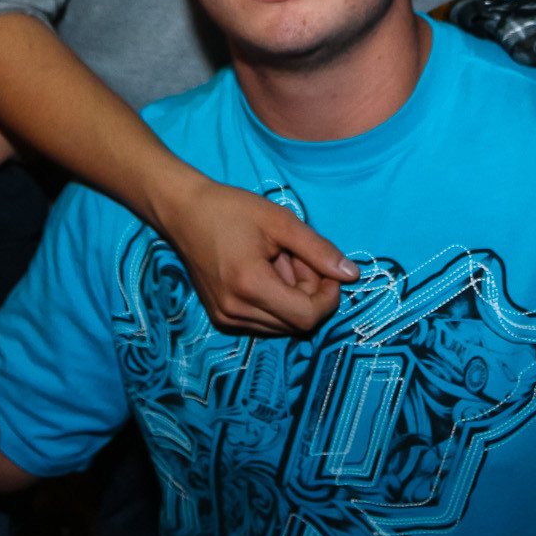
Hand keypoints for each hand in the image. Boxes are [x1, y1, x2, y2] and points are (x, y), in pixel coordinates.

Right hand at [153, 173, 359, 336]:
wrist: (183, 211)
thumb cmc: (231, 209)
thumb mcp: (280, 222)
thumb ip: (318, 250)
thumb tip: (352, 275)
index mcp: (250, 286)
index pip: (307, 317)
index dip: (328, 297)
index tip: (326, 269)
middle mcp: (235, 312)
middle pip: (297, 323)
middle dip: (310, 294)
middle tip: (298, 257)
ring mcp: (226, 319)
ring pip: (282, 326)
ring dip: (293, 298)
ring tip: (279, 262)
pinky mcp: (221, 318)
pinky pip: (265, 322)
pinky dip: (275, 302)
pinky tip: (265, 272)